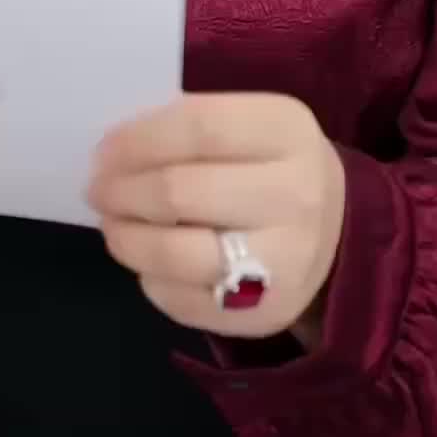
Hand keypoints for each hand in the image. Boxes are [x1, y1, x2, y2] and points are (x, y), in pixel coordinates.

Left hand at [89, 93, 344, 341]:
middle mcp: (295, 194)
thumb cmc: (272, 163)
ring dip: (127, 240)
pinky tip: (148, 261)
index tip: (103, 150)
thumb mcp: (252, 124)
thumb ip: (192, 126)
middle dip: (122, 191)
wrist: (339, 230)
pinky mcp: (269, 313)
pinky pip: (187, 302)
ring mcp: (286, 260)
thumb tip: (114, 151)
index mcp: (286, 130)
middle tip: (97, 190)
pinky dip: (152, 280)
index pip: (198, 128)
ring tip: (112, 226)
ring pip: (179, 255)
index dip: (138, 140)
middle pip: (180, 193)